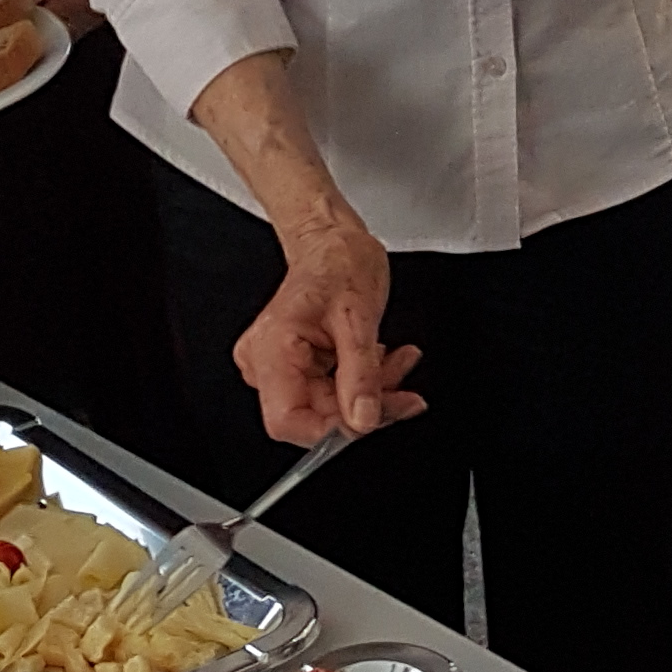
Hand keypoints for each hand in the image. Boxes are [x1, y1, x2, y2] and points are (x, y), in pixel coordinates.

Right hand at [231, 211, 427, 444]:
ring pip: (331, 405)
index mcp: (272, 347)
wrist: (333, 241)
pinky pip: (334, 390)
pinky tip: (386, 360)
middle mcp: (267, 361)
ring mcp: (282, 365)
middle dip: (365, 407)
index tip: (370, 421)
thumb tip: (364, 420)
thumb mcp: (359, 318)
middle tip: (404, 394)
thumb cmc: (336, 262)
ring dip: (373, 392)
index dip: (329, 430)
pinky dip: (367, 381)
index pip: (287, 419)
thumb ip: (362, 374)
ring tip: (399, 363)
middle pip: (314, 415)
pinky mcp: (299, 365)